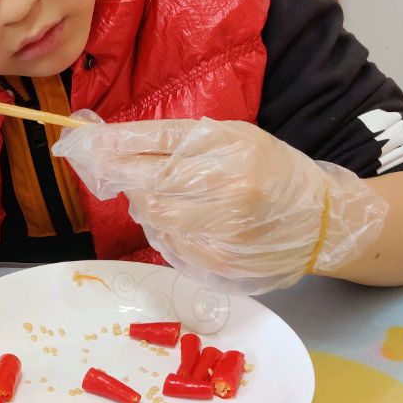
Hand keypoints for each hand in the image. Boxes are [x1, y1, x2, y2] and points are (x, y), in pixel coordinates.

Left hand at [53, 115, 386, 292]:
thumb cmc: (270, 167)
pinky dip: (166, 231)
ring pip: (151, 218)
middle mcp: (225, 192)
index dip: (110, 146)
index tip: (80, 143)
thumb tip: (106, 140)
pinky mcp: (216, 266)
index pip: (152, 146)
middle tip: (133, 171)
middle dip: (129, 178)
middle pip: (143, 186)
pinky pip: (167, 245)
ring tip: (177, 196)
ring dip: (148, 205)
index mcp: (227, 151)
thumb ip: (171, 138)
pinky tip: (191, 222)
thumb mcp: (229, 136)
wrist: (321, 221)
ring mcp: (221, 235)